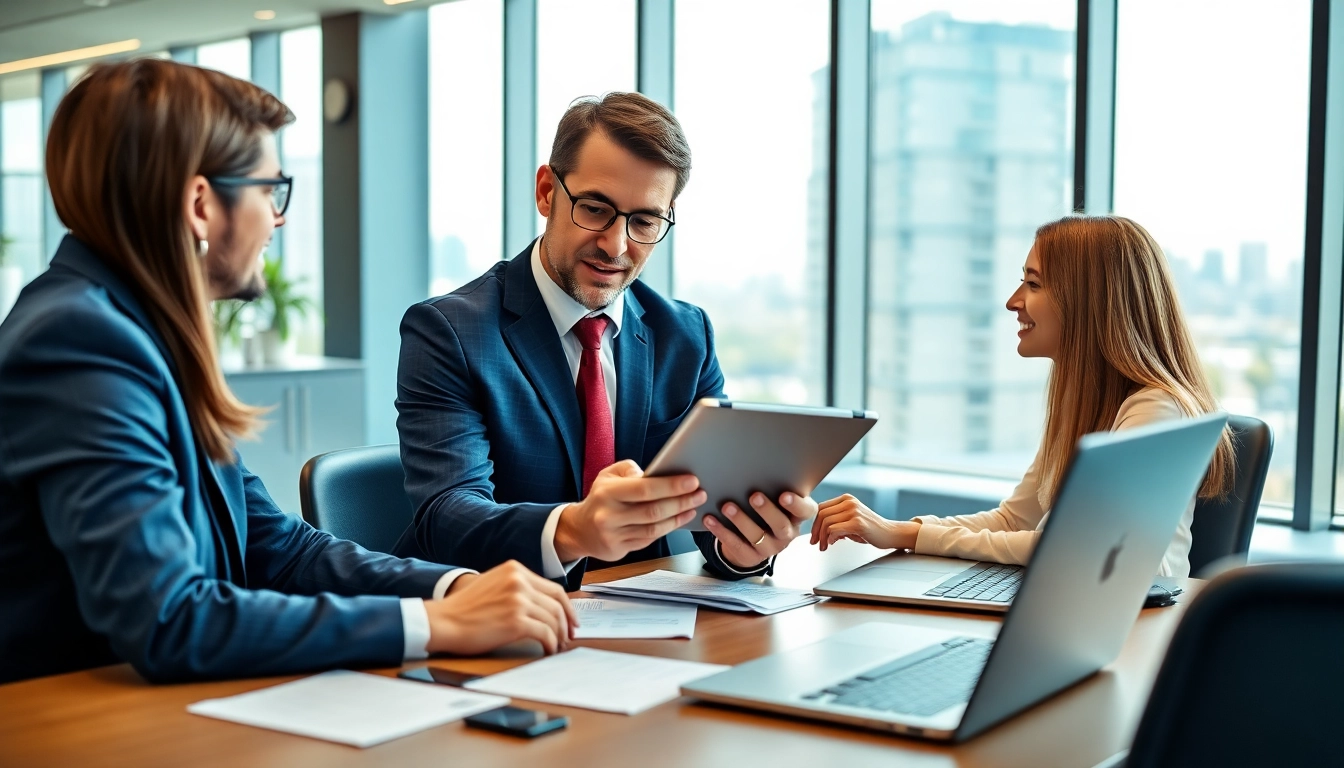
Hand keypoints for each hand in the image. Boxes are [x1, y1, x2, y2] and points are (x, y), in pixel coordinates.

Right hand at [426, 561, 578, 655]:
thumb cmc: (464, 609)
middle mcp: (519, 581)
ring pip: (553, 619)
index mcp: (515, 570)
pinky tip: (548, 650)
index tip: (569, 619)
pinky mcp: (516, 621)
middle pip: (557, 602)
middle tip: (570, 635)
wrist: (443, 621)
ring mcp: (518, 600)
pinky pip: (545, 633)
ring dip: (559, 635)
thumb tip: (542, 605)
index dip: (566, 606)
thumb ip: (516, 587)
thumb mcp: (492, 584)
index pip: (553, 588)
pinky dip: (550, 644)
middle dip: (567, 621)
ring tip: (557, 645)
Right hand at [553, 460, 704, 561]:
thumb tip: (654, 474)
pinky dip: (669, 528)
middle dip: (681, 501)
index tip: (692, 481)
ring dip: (678, 516)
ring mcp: (614, 535)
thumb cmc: (601, 498)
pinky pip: (650, 538)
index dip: (671, 485)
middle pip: (653, 510)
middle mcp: (609, 515)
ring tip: (694, 505)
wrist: (579, 530)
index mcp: (607, 492)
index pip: (644, 489)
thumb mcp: (608, 475)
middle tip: (700, 493)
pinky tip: (680, 518)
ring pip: (654, 527)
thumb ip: (630, 469)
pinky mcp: (620, 549)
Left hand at [704, 491, 816, 569]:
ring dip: (741, 520)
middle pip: (781, 525)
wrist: (755, 539)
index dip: (796, 505)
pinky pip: (736, 545)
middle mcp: (787, 534)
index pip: (805, 512)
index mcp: (797, 517)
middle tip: (754, 496)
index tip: (784, 495)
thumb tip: (758, 459)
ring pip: (757, 536)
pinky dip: (722, 531)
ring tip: (727, 506)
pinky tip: (710, 519)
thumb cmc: (767, 509)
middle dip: (767, 511)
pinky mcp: (751, 556)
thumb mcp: (775, 498)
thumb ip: (774, 485)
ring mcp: (770, 548)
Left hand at [811, 494, 919, 551]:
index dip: (814, 523)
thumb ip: (836, 521)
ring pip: (826, 523)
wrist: (891, 533)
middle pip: (821, 515)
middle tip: (815, 543)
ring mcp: (854, 511)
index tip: (814, 536)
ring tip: (824, 546)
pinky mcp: (857, 523)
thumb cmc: (871, 529)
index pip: (821, 508)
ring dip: (822, 538)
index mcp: (846, 499)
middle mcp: (849, 502)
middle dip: (815, 531)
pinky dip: (830, 538)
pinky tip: (833, 543)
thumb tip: (819, 530)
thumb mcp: (851, 520)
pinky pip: (834, 530)